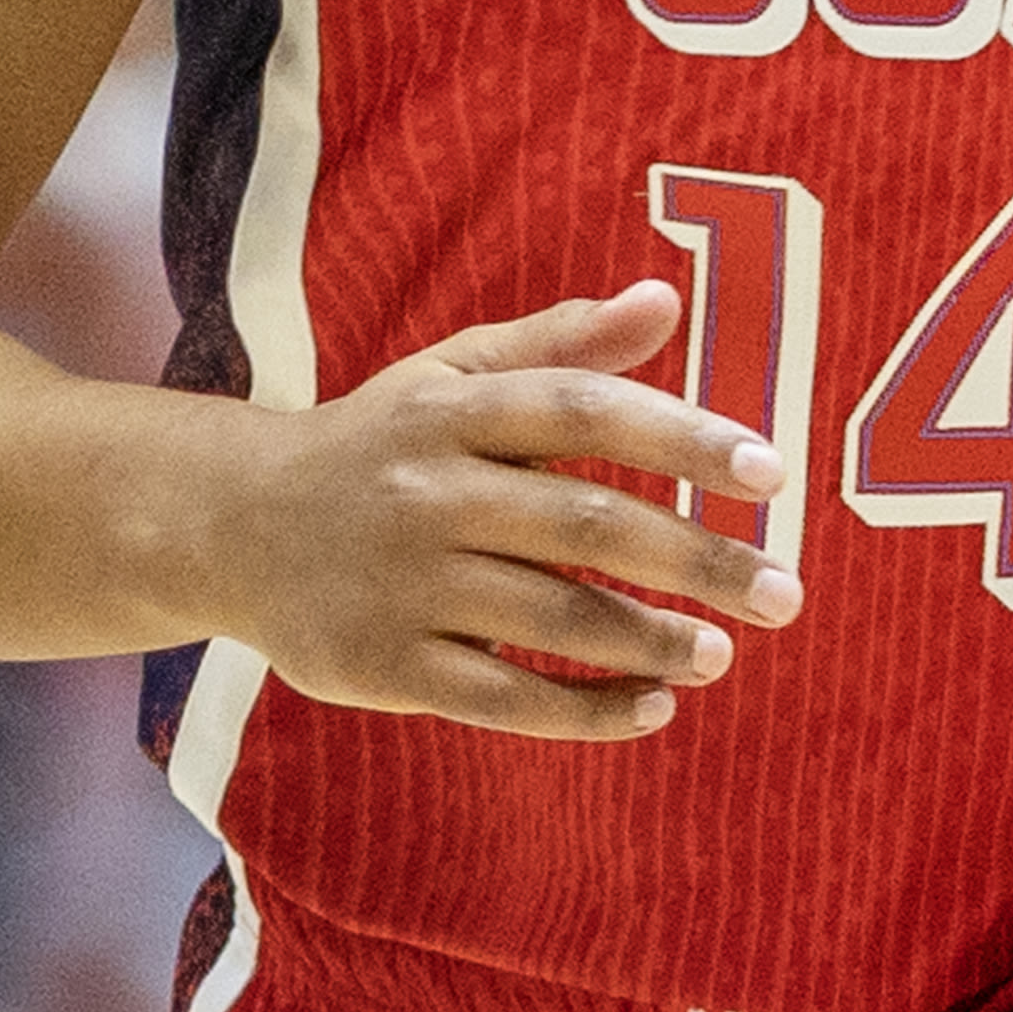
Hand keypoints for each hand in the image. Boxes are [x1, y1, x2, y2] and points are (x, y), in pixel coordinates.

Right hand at [195, 277, 804, 739]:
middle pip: (587, 525)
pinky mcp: (381, 666)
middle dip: (699, 560)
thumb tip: (666, 301)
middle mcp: (428, 491)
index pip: (585, 413)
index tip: (773, 473)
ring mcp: (402, 583)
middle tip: (786, 593)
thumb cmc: (375, 444)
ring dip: (651, 641)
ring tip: (723, 654)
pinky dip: (584, 711)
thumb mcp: (451, 376)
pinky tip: (651, 707)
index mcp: (453, 409)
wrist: (226, 524)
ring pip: (551, 619)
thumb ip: (561, 345)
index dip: (684, 438)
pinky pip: (502, 699)